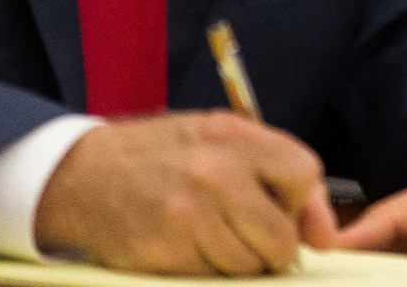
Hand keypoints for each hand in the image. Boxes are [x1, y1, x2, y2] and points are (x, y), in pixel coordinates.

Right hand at [35, 111, 338, 274]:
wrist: (79, 175)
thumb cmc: (157, 156)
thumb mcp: (215, 139)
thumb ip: (273, 171)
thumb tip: (327, 234)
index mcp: (233, 135)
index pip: (304, 174)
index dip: (296, 200)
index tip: (277, 206)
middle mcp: (216, 172)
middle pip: (281, 238)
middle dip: (269, 245)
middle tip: (240, 229)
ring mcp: (190, 215)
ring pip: (249, 266)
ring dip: (236, 260)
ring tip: (206, 233)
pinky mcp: (167, 252)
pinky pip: (214, 279)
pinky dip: (206, 270)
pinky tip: (184, 246)